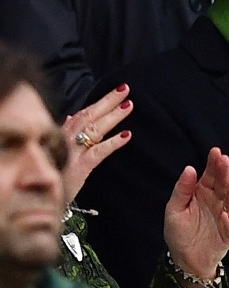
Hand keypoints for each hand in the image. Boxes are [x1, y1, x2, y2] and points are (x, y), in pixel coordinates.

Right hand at [61, 83, 132, 202]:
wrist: (40, 197)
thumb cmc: (52, 172)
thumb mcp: (56, 149)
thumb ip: (64, 132)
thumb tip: (70, 116)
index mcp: (62, 134)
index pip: (83, 113)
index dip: (100, 102)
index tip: (117, 91)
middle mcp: (66, 140)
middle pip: (89, 116)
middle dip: (108, 101)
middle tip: (125, 90)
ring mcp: (73, 153)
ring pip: (94, 130)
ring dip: (112, 117)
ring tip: (128, 106)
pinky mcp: (79, 168)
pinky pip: (98, 153)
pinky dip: (112, 143)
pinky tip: (126, 136)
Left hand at [163, 147, 228, 282]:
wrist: (185, 260)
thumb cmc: (180, 233)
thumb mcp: (174, 209)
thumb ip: (182, 190)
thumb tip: (190, 168)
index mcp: (203, 192)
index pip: (211, 174)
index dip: (214, 163)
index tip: (215, 152)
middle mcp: (217, 201)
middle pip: (224, 184)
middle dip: (225, 172)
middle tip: (224, 160)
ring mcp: (226, 216)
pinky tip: (226, 216)